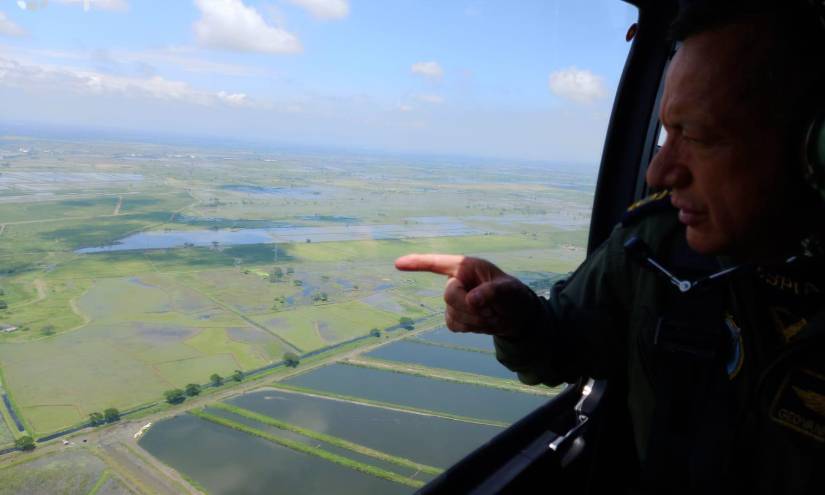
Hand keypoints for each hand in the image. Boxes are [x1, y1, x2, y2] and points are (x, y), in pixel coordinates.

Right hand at [394, 253, 540, 336]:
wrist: (516, 316)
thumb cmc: (513, 295)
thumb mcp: (510, 291)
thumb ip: (492, 292)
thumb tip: (472, 300)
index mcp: (466, 266)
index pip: (437, 263)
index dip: (417, 263)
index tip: (398, 264)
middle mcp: (456, 280)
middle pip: (449, 295)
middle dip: (470, 307)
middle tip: (491, 310)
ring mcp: (453, 299)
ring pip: (452, 313)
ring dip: (474, 319)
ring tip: (491, 315)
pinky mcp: (453, 316)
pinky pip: (453, 325)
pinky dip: (469, 327)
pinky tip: (482, 322)